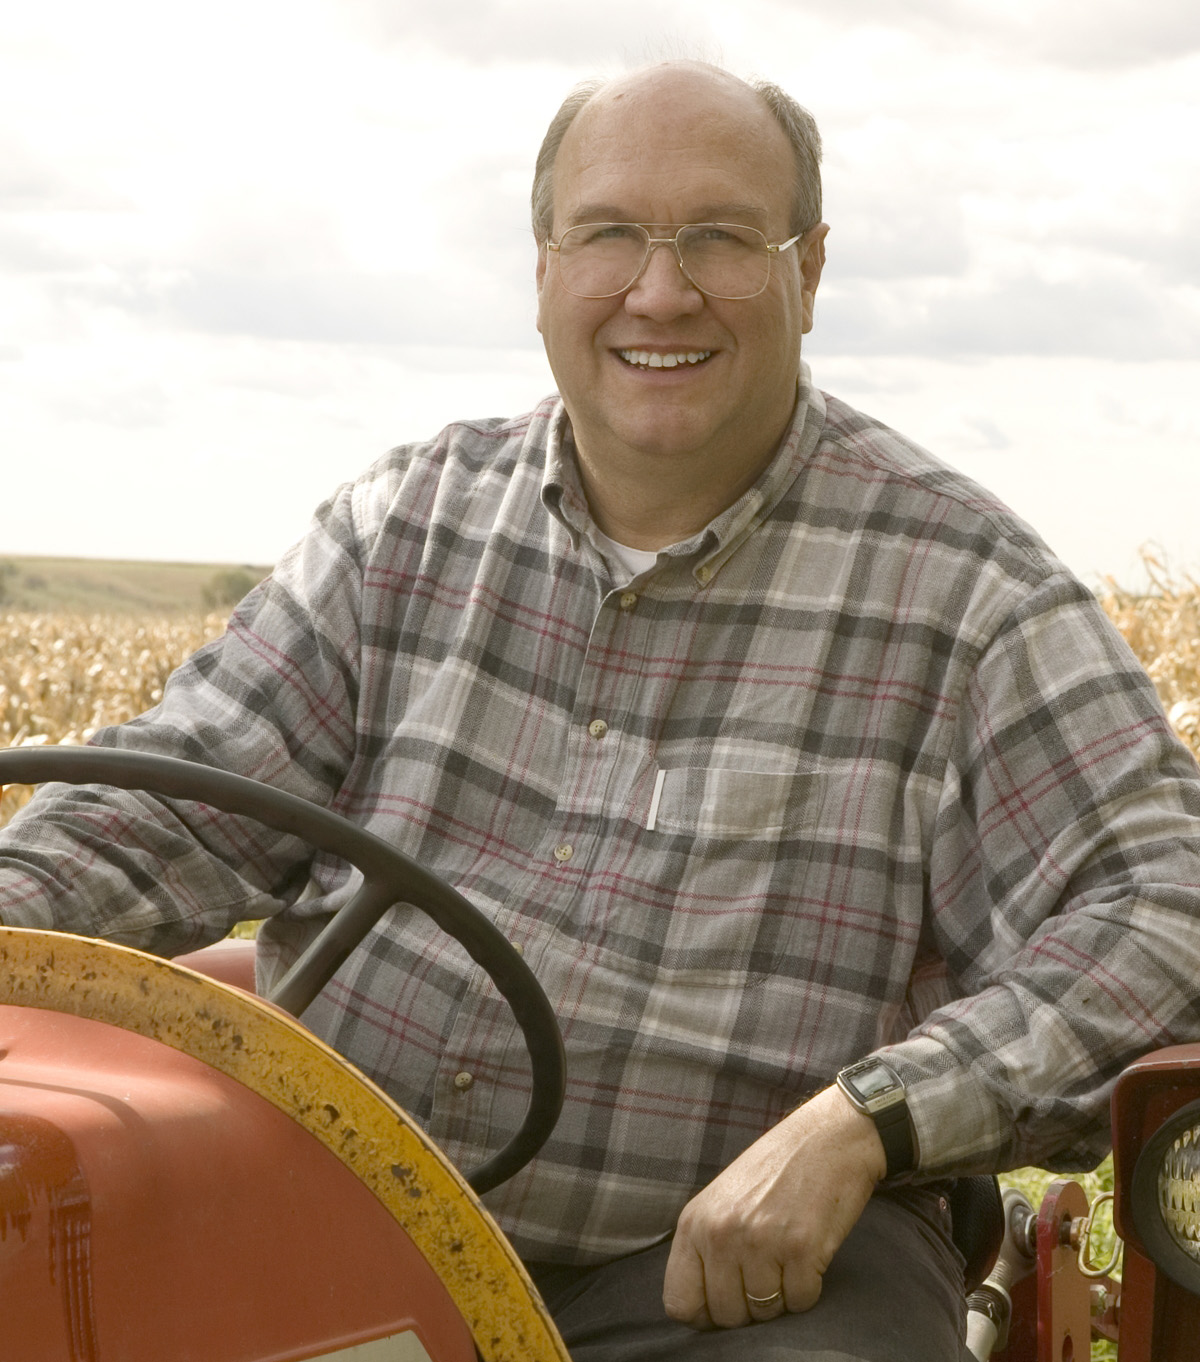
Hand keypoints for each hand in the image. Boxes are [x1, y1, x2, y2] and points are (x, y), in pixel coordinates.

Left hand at [662, 1084, 887, 1328]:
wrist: (827, 1138)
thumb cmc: (774, 1170)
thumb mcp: (721, 1201)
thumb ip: (705, 1247)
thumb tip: (701, 1310)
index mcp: (694, 1222)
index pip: (680, 1303)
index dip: (704, 1315)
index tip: (725, 1302)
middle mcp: (720, 1233)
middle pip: (726, 1315)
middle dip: (748, 1307)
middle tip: (767, 1273)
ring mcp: (760, 1241)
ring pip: (765, 1314)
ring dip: (781, 1296)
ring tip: (787, 1256)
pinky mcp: (800, 1248)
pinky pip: (801, 1302)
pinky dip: (809, 1288)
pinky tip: (809, 1254)